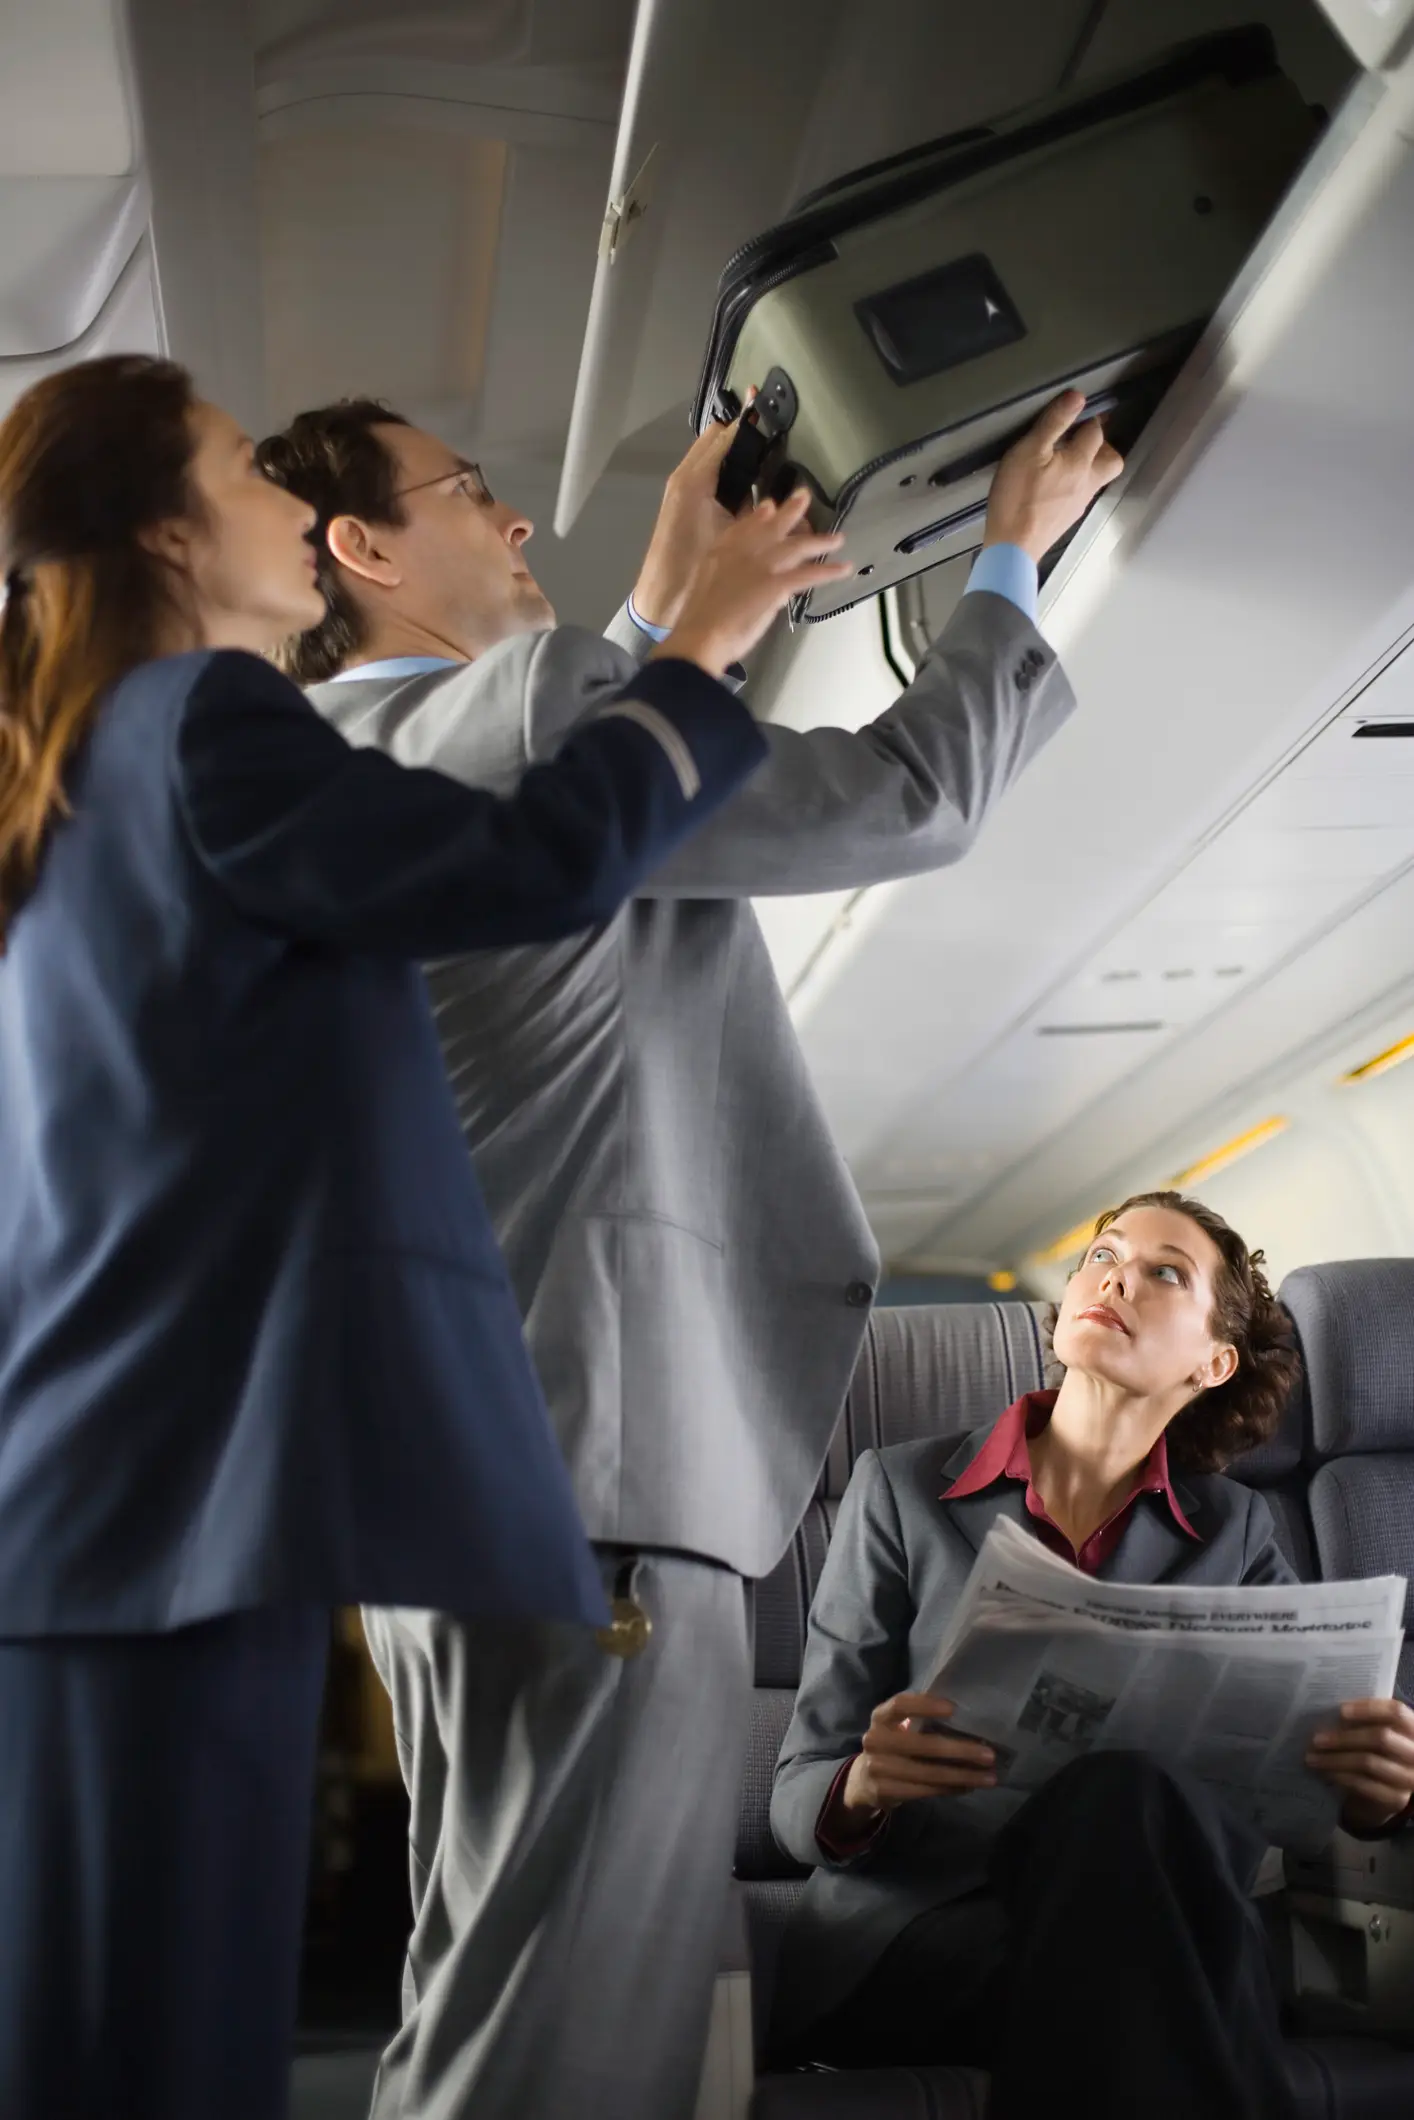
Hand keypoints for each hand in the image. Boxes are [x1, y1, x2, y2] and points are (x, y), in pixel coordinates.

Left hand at [631, 407, 748, 630]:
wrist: (662, 597)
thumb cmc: (693, 567)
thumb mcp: (732, 536)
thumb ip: (757, 512)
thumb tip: (783, 501)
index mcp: (695, 479)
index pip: (725, 437)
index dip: (748, 424)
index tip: (768, 410)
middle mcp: (685, 477)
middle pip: (716, 438)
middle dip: (740, 433)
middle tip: (769, 432)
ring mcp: (681, 488)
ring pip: (710, 454)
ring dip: (732, 450)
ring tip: (762, 451)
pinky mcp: (681, 502)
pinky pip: (706, 472)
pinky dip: (723, 469)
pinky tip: (745, 482)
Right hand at [654, 486, 848, 676]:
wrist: (700, 634)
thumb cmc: (699, 619)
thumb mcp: (708, 585)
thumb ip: (727, 572)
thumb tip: (750, 573)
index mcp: (722, 552)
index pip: (744, 526)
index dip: (759, 516)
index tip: (770, 505)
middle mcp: (743, 552)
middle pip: (772, 527)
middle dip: (791, 511)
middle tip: (805, 497)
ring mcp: (761, 565)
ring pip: (796, 547)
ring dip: (819, 542)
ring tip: (837, 539)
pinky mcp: (776, 584)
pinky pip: (808, 575)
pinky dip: (828, 572)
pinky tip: (843, 568)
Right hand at [839, 1692, 997, 1818]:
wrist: (863, 1779)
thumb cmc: (893, 1745)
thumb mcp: (899, 1728)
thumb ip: (922, 1722)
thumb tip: (969, 1722)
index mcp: (881, 1717)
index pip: (901, 1704)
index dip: (925, 1705)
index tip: (953, 1709)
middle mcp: (875, 1740)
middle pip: (922, 1744)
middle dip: (960, 1750)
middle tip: (989, 1754)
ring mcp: (877, 1767)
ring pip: (928, 1773)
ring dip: (963, 1775)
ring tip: (989, 1777)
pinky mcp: (884, 1791)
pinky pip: (924, 1790)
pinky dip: (950, 1788)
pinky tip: (968, 1786)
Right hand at [983, 388, 1123, 562]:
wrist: (1012, 548)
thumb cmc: (1017, 497)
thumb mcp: (1029, 451)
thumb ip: (1054, 422)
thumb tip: (1078, 396)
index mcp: (1081, 463)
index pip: (1096, 432)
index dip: (1087, 418)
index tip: (1075, 413)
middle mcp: (1087, 483)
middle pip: (1112, 461)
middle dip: (1103, 446)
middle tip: (1081, 439)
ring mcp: (1079, 504)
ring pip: (1096, 479)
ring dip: (1087, 466)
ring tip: (1063, 460)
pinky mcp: (1066, 519)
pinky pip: (1080, 495)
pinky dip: (1073, 484)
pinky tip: (1052, 485)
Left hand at [1307, 1698, 1413, 1830]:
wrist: (1384, 1793)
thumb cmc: (1376, 1753)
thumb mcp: (1374, 1732)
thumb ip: (1362, 1721)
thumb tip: (1326, 1711)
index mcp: (1413, 1729)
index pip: (1397, 1712)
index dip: (1369, 1709)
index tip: (1341, 1710)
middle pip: (1381, 1738)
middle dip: (1344, 1738)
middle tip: (1316, 1739)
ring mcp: (1409, 1778)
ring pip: (1369, 1762)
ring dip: (1335, 1759)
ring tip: (1312, 1757)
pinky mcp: (1396, 1800)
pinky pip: (1364, 1785)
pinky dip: (1340, 1776)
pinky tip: (1324, 1772)